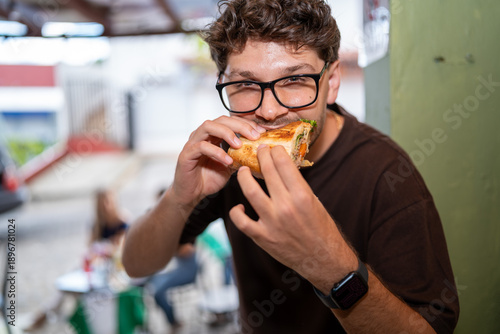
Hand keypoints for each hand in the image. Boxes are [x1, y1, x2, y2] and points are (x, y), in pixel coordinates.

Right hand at [171, 116, 264, 209]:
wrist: (192, 194)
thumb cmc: (209, 178)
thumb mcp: (230, 166)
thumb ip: (240, 157)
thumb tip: (259, 152)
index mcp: (213, 135)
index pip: (230, 121)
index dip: (246, 124)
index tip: (261, 132)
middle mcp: (202, 135)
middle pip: (221, 120)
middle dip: (239, 125)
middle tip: (254, 135)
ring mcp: (193, 143)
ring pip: (208, 126)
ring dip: (226, 133)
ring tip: (239, 145)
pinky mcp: (186, 154)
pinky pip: (201, 146)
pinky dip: (216, 152)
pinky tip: (228, 161)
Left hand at [229, 145, 356, 290]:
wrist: (323, 260)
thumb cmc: (322, 229)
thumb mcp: (315, 202)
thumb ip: (297, 186)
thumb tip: (282, 169)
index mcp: (302, 195)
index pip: (283, 164)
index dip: (275, 152)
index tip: (272, 149)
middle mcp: (285, 207)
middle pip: (267, 172)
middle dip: (261, 157)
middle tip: (258, 152)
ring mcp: (271, 222)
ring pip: (249, 192)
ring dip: (244, 178)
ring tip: (242, 171)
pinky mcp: (262, 237)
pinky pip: (241, 221)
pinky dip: (237, 212)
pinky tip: (240, 207)